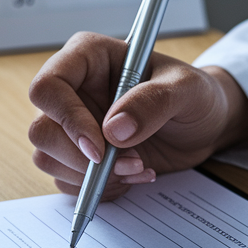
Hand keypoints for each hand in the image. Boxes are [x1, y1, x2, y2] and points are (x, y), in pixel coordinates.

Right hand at [28, 31, 247, 200]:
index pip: (48, 87)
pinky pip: (66, 179)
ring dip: (91, 177)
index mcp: (88, 58)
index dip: (67, 119)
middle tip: (126, 165)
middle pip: (42, 131)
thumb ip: (153, 102)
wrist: (206, 126)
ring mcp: (73, 125)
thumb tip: (114, 130)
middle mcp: (73, 91)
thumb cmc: (196, 95)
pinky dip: (99, 188)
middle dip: (81, 159)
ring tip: (138, 169)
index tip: (100, 147)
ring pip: (48, 159)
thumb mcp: (187, 89)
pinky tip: (132, 176)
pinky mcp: (80, 154)